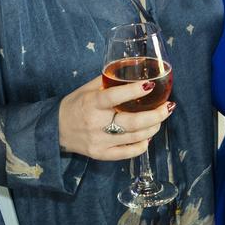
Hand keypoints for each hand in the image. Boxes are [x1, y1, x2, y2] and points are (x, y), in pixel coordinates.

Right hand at [57, 75, 173, 160]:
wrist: (56, 130)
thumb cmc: (75, 105)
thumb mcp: (87, 89)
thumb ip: (108, 81)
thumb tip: (133, 70)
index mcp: (91, 103)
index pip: (113, 97)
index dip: (133, 91)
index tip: (149, 85)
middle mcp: (96, 124)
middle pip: (131, 123)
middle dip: (155, 115)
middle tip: (168, 107)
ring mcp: (99, 142)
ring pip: (133, 137)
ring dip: (152, 128)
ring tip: (161, 118)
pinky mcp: (101, 154)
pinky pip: (127, 153)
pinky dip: (142, 145)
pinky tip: (148, 136)